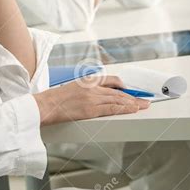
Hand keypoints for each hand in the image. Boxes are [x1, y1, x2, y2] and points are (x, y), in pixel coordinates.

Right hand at [33, 75, 149, 124]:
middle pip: (118, 91)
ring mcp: (92, 98)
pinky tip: (132, 109)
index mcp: (87, 81)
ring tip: (143, 105)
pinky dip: (124, 108)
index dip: (124, 86)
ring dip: (132, 103)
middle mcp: (91, 87)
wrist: (45, 106)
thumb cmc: (54, 100)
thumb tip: (97, 96)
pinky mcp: (90, 109)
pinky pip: (112, 108)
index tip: (132, 90)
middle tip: (144, 99)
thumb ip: (86, 89)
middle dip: (133, 96)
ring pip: (118, 99)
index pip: (111, 80)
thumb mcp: (71, 88)